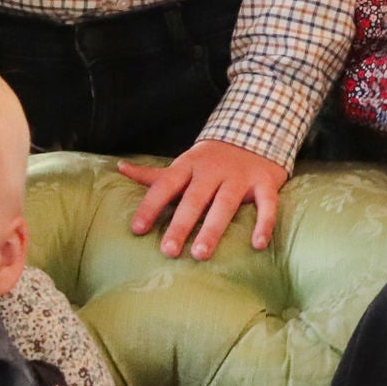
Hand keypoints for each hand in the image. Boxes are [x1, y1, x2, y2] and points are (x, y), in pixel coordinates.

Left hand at [117, 138, 284, 258]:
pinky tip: (258, 245)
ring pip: (225, 203)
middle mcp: (213, 170)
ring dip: (213, 229)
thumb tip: (120, 168)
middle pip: (194, 198)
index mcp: (189, 165)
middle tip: (168, 251)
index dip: (150, 206)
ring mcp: (240, 175)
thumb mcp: (184, 164)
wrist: (256, 132)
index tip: (137, 229)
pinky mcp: (265, 181)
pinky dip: (264, 223)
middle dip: (181, 224)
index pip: (165, 185)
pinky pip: (266, 204)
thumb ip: (154, 175)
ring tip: (201, 254)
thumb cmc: (212, 159)